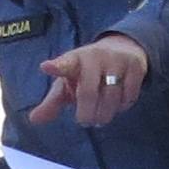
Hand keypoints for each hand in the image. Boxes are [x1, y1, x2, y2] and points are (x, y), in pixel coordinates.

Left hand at [30, 36, 150, 128]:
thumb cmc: (87, 72)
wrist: (123, 48)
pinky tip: (118, 103)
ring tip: (102, 115)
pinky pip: (129, 96)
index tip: (46, 67)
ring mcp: (116, 60)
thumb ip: (52, 102)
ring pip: (111, 98)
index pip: (64, 63)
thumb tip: (33, 120)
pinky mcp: (134, 66)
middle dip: (87, 114)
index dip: (56, 66)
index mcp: (74, 60)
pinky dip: (123, 106)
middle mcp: (94, 57)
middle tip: (86, 121)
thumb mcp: (68, 83)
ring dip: (106, 114)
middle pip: (88, 93)